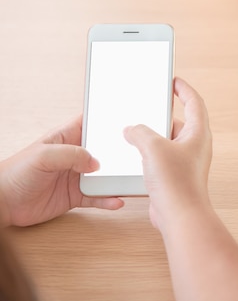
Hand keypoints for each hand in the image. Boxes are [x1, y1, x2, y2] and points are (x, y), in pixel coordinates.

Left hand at [0, 117, 123, 226]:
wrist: (3, 203)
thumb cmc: (14, 173)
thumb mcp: (43, 156)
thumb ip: (71, 155)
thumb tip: (95, 163)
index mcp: (66, 138)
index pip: (90, 124)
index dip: (106, 121)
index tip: (126, 121)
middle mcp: (74, 156)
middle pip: (104, 150)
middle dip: (119, 151)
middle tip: (137, 153)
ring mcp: (76, 176)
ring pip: (104, 175)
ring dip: (117, 178)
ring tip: (132, 180)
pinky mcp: (76, 196)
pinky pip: (97, 197)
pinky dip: (108, 199)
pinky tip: (117, 201)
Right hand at [124, 78, 212, 230]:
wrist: (179, 216)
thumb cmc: (175, 182)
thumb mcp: (152, 147)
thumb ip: (139, 132)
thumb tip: (132, 130)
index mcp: (198, 133)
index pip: (194, 102)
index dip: (184, 89)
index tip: (174, 80)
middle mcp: (195, 146)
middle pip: (177, 121)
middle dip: (160, 114)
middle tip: (146, 105)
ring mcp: (185, 162)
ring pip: (166, 141)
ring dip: (151, 136)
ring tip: (133, 131)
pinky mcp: (174, 176)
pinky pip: (160, 158)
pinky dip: (147, 153)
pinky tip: (132, 154)